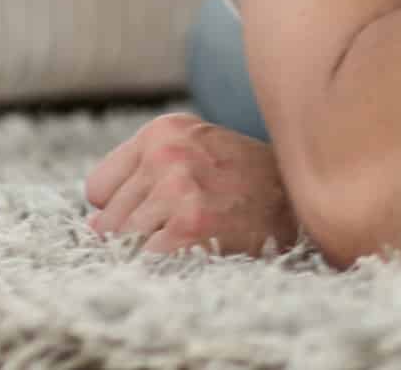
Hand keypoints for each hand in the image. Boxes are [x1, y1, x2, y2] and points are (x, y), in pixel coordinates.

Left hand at [84, 112, 297, 255]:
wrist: (304, 201)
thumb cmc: (247, 184)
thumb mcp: (198, 151)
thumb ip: (149, 169)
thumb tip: (96, 222)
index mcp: (164, 131)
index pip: (99, 189)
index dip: (126, 209)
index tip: (158, 214)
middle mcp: (167, 153)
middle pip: (106, 221)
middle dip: (136, 234)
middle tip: (179, 231)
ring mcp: (178, 188)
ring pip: (121, 245)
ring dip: (151, 252)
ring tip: (192, 240)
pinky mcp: (190, 225)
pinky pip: (144, 261)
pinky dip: (164, 268)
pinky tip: (194, 255)